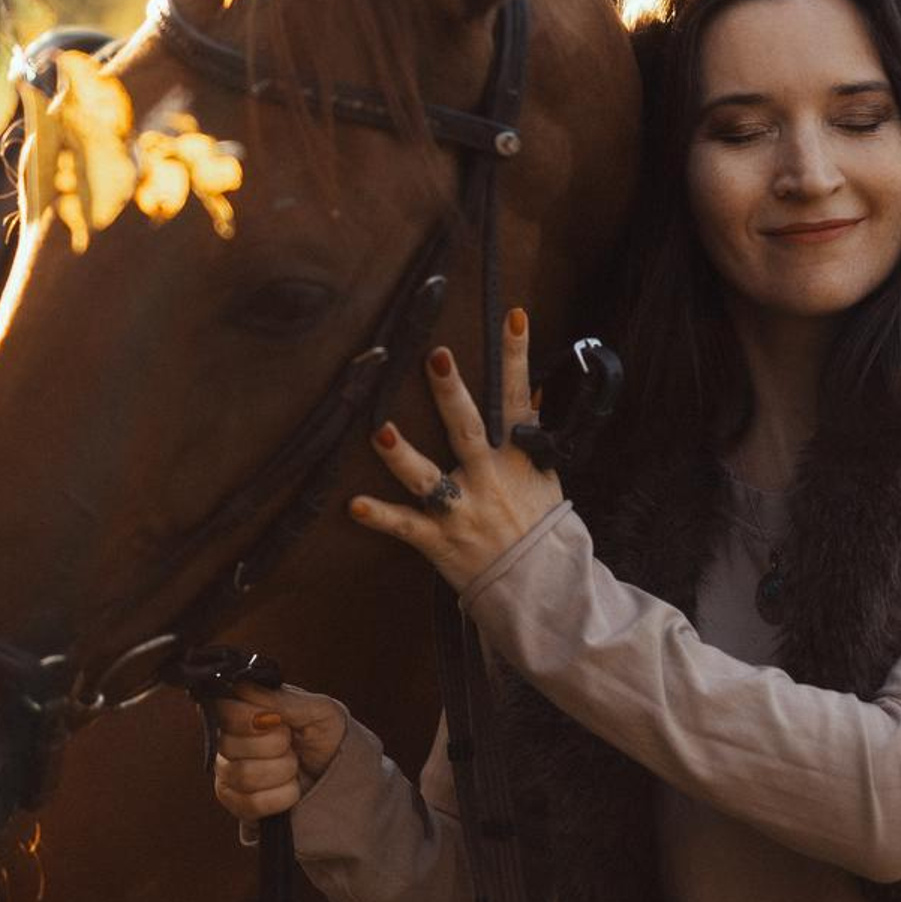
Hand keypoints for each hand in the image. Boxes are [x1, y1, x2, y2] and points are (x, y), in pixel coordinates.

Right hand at [209, 680, 348, 845]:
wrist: (339, 774)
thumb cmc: (326, 734)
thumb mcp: (318, 709)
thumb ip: (283, 699)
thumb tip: (245, 688)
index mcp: (243, 708)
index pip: (222, 710)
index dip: (248, 718)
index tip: (277, 721)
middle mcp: (228, 739)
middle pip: (230, 745)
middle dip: (276, 746)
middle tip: (292, 743)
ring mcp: (228, 773)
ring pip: (243, 775)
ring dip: (282, 771)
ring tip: (294, 765)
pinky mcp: (236, 803)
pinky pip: (250, 804)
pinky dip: (281, 796)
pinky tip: (291, 787)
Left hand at [354, 307, 564, 592]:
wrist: (541, 585)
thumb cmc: (541, 525)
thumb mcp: (546, 473)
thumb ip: (533, 433)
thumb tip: (534, 388)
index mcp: (517, 457)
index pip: (517, 398)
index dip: (516, 357)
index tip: (511, 316)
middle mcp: (488, 479)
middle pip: (466, 429)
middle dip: (450, 393)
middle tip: (435, 356)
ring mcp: (463, 510)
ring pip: (429, 478)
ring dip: (403, 456)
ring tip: (381, 431)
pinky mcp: (441, 541)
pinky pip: (406, 527)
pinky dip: (381, 517)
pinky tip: (354, 505)